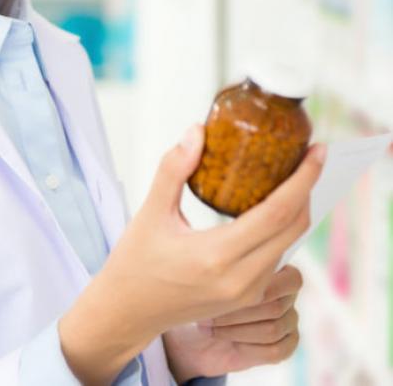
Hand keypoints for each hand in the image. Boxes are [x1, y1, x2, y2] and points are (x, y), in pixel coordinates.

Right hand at [58, 125, 323, 385]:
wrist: (129, 312)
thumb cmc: (134, 263)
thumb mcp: (149, 213)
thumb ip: (173, 170)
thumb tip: (196, 132)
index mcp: (216, 256)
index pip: (276, 213)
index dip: (303, 180)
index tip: (316, 153)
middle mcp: (240, 278)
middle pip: (294, 228)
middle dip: (307, 189)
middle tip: (309, 157)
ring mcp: (248, 292)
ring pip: (289, 244)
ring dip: (296, 210)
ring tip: (291, 178)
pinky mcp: (248, 298)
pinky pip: (277, 257)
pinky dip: (282, 229)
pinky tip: (272, 208)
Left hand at [163, 265, 302, 381]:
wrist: (193, 331)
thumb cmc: (199, 294)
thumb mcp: (205, 271)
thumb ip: (218, 254)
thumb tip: (211, 241)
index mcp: (277, 273)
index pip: (292, 279)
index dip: (263, 285)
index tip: (227, 290)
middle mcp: (287, 298)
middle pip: (274, 306)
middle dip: (235, 311)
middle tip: (205, 311)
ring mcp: (289, 324)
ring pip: (271, 330)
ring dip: (234, 329)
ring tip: (207, 325)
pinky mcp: (284, 348)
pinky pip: (274, 350)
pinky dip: (244, 346)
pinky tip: (223, 339)